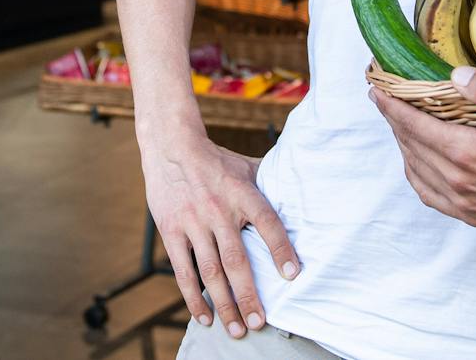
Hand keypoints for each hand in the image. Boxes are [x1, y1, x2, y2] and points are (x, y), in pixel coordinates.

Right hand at [142, 137, 299, 338]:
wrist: (170, 147)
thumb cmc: (215, 161)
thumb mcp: (246, 167)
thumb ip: (271, 183)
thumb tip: (305, 191)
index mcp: (242, 193)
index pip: (267, 222)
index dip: (280, 248)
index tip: (292, 274)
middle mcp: (218, 210)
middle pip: (236, 259)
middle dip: (249, 295)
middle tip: (260, 323)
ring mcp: (193, 222)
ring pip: (210, 271)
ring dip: (224, 304)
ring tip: (236, 330)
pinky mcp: (171, 231)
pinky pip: (183, 270)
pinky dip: (193, 297)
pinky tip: (205, 317)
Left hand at [370, 66, 475, 232]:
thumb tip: (456, 75)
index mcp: (466, 154)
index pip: (412, 125)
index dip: (390, 105)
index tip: (375, 88)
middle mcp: (458, 182)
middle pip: (410, 146)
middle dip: (395, 120)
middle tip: (387, 99)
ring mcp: (464, 203)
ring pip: (416, 171)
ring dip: (405, 146)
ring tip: (403, 123)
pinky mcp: (474, 216)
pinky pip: (430, 195)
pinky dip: (418, 174)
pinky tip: (422, 161)